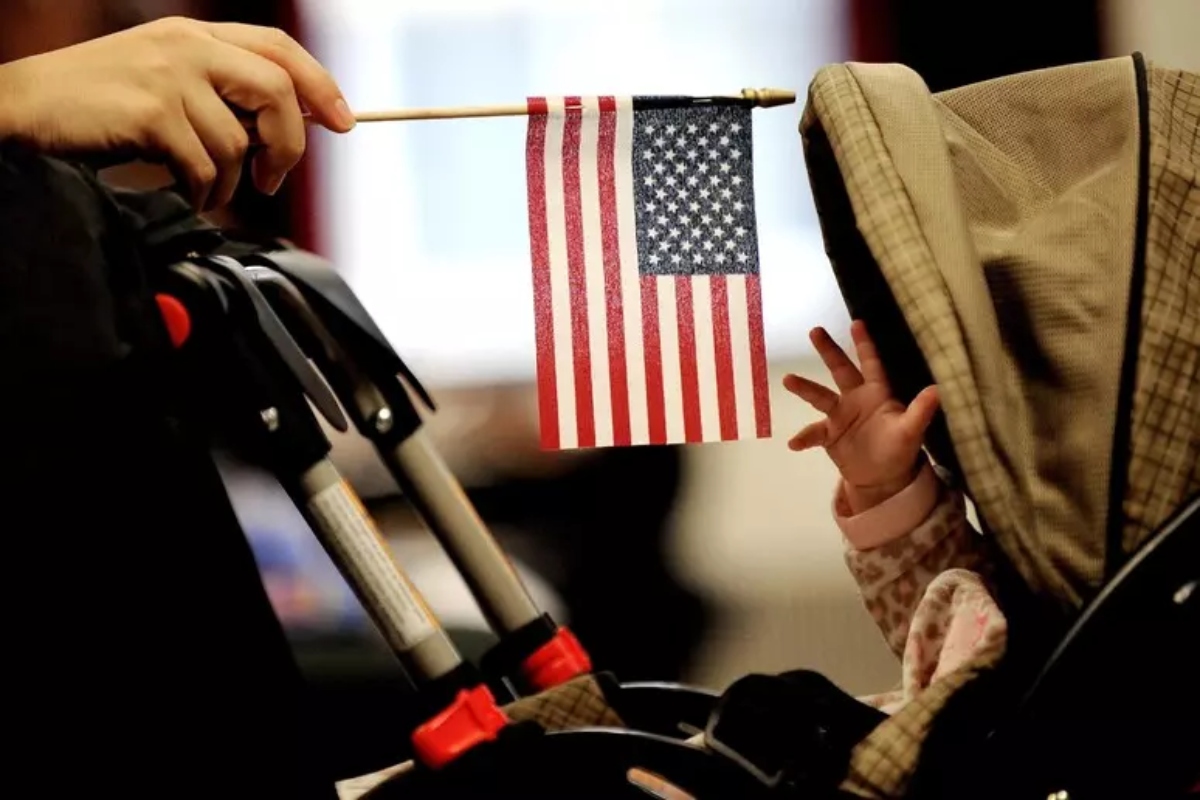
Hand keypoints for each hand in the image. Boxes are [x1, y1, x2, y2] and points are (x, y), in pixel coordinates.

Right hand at [0, 17, 354, 209]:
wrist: (19, 109)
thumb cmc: (93, 108)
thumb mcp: (162, 84)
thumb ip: (219, 95)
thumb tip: (283, 131)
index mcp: (193, 35)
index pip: (278, 49)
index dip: (320, 85)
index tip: (343, 122)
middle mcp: (185, 46)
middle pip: (277, 90)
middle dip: (289, 143)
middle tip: (272, 178)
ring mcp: (167, 75)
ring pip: (237, 141)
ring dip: (228, 182)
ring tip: (204, 191)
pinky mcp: (151, 111)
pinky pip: (204, 166)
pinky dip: (201, 192)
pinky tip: (183, 192)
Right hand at [783, 320, 939, 512]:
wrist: (882, 479)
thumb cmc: (900, 449)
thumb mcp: (911, 431)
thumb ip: (921, 410)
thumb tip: (937, 390)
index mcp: (876, 393)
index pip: (870, 364)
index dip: (864, 344)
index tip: (857, 323)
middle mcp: (855, 399)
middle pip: (840, 370)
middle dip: (828, 350)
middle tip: (815, 331)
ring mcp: (839, 416)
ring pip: (820, 397)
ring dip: (805, 388)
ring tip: (788, 380)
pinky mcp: (829, 435)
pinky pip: (814, 433)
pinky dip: (804, 437)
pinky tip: (795, 443)